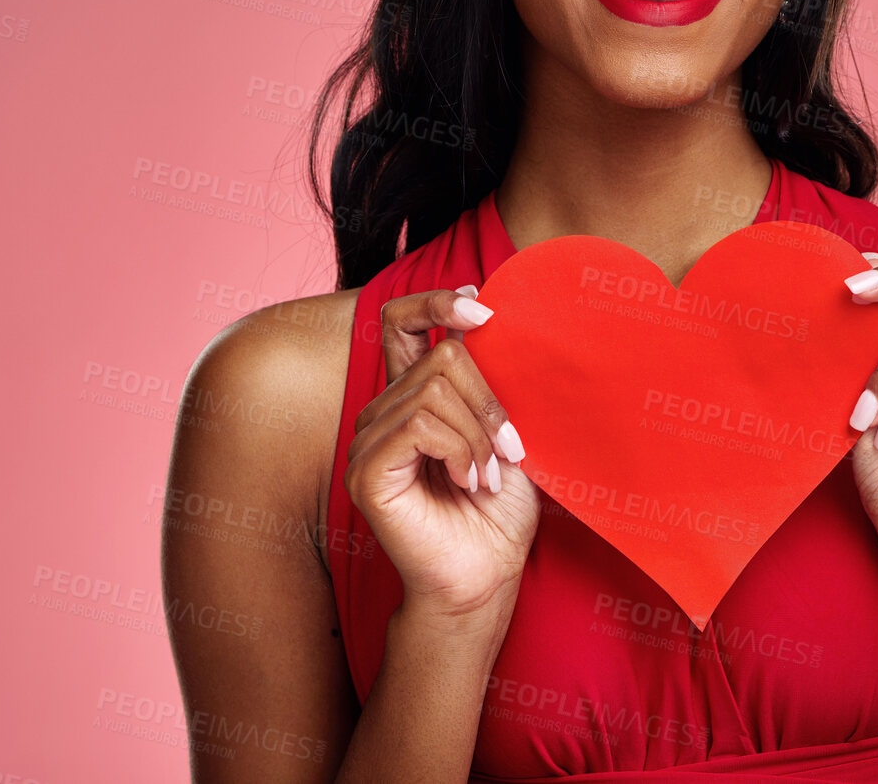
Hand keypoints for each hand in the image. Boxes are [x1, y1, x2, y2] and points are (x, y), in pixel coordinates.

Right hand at [344, 284, 539, 613]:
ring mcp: (368, 441)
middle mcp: (382, 412)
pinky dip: (460, 450)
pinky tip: (469, 482)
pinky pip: (419, 425)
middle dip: (488, 399)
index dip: (436, 301)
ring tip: (489, 476)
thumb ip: (491, 380)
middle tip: (510, 448)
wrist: (486, 575)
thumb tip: (495, 318)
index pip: (400, 320)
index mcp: (412, 396)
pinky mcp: (366, 472)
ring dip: (478, 434)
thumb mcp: (505, 430)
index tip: (484, 311)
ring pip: (433, 391)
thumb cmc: (499, 510)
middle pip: (440, 357)